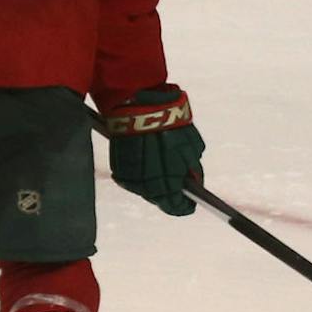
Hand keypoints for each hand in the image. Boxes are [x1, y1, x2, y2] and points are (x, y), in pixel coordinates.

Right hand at [104, 86, 203, 215]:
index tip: (189, 206)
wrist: (139, 104)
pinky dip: (140, 179)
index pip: (175, 205)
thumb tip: (194, 183)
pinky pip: (130, 180)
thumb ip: (193, 169)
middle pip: (158, 200)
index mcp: (168, 179)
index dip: (183, 207)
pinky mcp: (118, 166)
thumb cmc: (170, 123)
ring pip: (144, 191)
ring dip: (154, 188)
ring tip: (164, 181)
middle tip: (178, 195)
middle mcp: (147, 182)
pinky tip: (148, 172)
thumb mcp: (192, 146)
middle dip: (169, 198)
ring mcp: (130, 175)